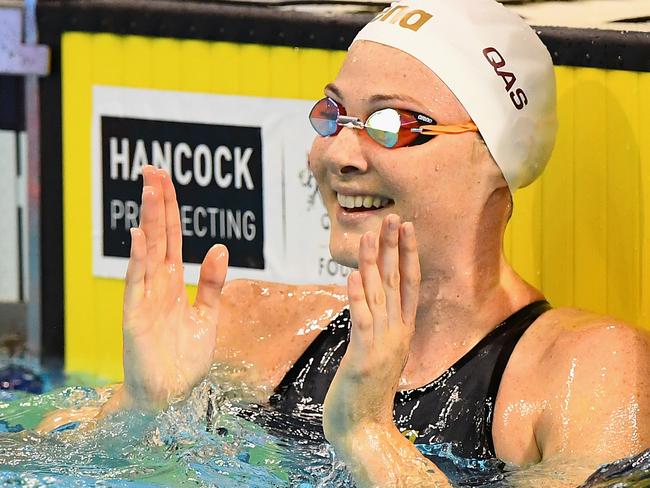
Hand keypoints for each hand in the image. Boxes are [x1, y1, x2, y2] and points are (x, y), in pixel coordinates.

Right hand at [116, 165, 227, 410]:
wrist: (170, 394)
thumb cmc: (185, 357)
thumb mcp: (208, 316)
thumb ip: (211, 283)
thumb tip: (218, 247)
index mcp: (174, 282)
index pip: (172, 237)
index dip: (169, 208)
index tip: (165, 179)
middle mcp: (157, 284)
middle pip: (158, 235)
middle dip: (156, 203)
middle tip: (152, 170)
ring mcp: (145, 298)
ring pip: (147, 251)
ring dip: (148, 221)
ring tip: (148, 190)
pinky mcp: (136, 317)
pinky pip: (137, 284)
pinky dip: (138, 260)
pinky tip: (139, 237)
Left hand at [322, 214, 419, 447]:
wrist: (364, 428)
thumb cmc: (366, 391)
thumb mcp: (378, 352)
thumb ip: (379, 326)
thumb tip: (370, 299)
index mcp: (402, 331)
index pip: (409, 285)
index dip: (409, 255)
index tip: (407, 228)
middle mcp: (397, 333)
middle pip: (397, 282)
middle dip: (395, 248)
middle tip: (393, 218)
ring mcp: (383, 343)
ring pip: (379, 295)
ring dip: (374, 263)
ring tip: (370, 235)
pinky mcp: (364, 355)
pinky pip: (361, 319)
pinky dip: (357, 296)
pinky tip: (352, 274)